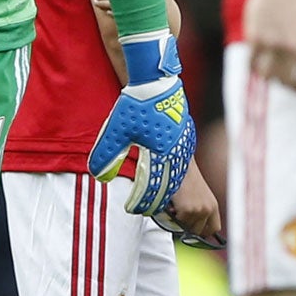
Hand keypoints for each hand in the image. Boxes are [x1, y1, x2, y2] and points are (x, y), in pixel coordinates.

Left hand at [90, 32, 196, 215]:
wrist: (158, 82)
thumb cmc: (136, 105)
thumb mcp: (116, 130)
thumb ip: (107, 155)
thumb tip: (100, 176)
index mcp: (161, 156)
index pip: (154, 192)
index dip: (142, 204)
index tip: (132, 208)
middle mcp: (178, 157)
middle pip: (182, 199)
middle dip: (169, 212)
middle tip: (150, 211)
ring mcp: (186, 152)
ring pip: (194, 191)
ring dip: (185, 206)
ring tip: (172, 211)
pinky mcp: (188, 146)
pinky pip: (191, 177)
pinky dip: (186, 190)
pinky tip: (176, 192)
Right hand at [156, 162, 224, 248]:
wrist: (179, 164)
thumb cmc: (185, 179)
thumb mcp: (198, 196)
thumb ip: (198, 211)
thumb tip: (191, 229)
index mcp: (213, 206)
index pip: (213, 229)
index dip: (203, 231)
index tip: (194, 230)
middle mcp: (209, 210)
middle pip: (198, 232)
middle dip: (187, 226)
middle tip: (180, 214)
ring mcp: (199, 211)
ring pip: (185, 227)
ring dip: (178, 219)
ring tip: (177, 204)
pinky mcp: (187, 210)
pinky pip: (176, 221)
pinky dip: (171, 214)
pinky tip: (173, 203)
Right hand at [243, 0, 295, 90]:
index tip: (295, 88)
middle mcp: (292, 48)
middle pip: (285, 81)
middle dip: (283, 83)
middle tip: (280, 80)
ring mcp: (272, 43)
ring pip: (266, 76)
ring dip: (267, 77)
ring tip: (268, 72)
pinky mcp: (255, 37)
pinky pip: (252, 63)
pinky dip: (253, 67)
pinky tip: (256, 63)